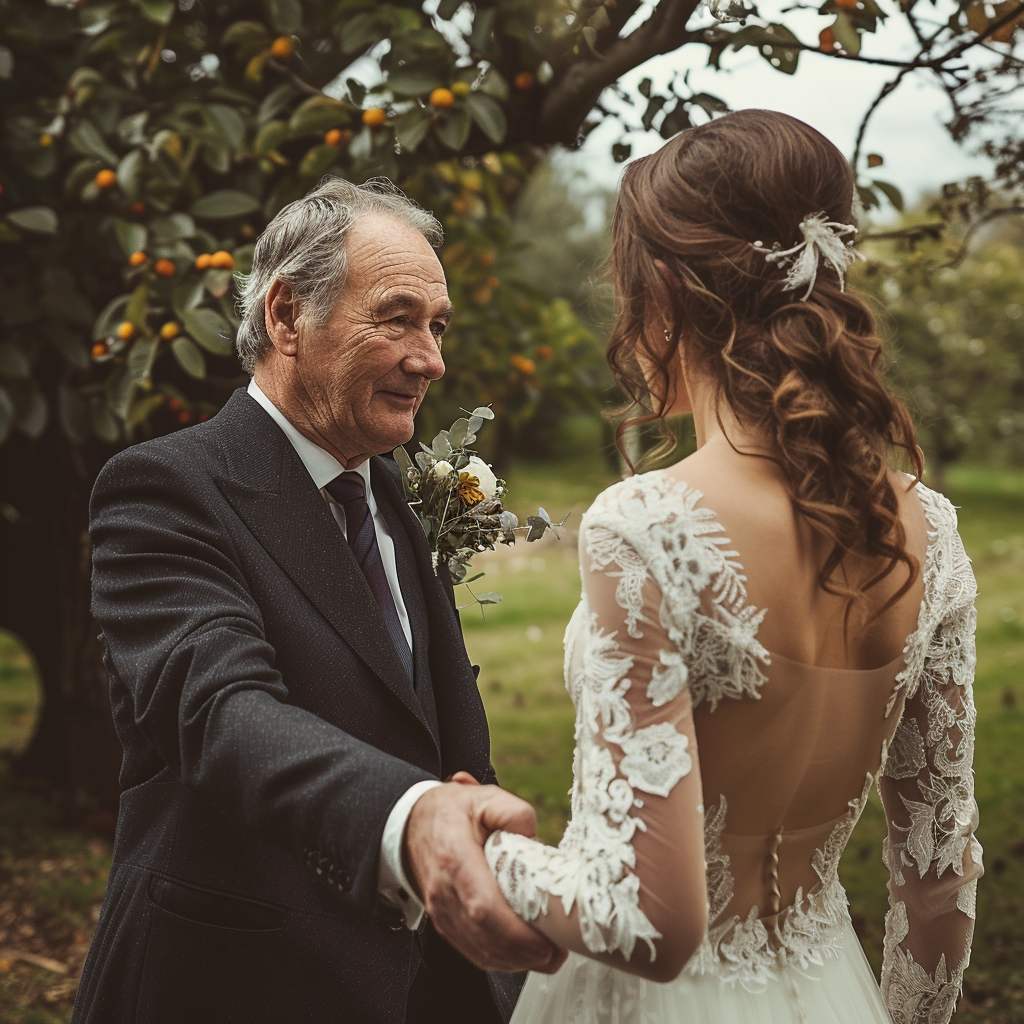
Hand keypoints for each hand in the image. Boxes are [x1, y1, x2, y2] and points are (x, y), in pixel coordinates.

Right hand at [405, 775, 566, 974]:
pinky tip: (524, 954)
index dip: (515, 931)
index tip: (546, 939)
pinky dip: (501, 960)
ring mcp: (441, 911)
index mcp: (454, 856)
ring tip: (548, 954)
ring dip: (516, 960)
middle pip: (484, 936)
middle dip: (524, 952)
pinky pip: (473, 952)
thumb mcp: (485, 797)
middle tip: (557, 951)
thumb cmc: (451, 812)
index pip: (482, 905)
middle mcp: (444, 890)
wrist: (412, 824)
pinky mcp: (445, 924)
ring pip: (479, 951)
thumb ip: (515, 814)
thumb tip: (536, 844)